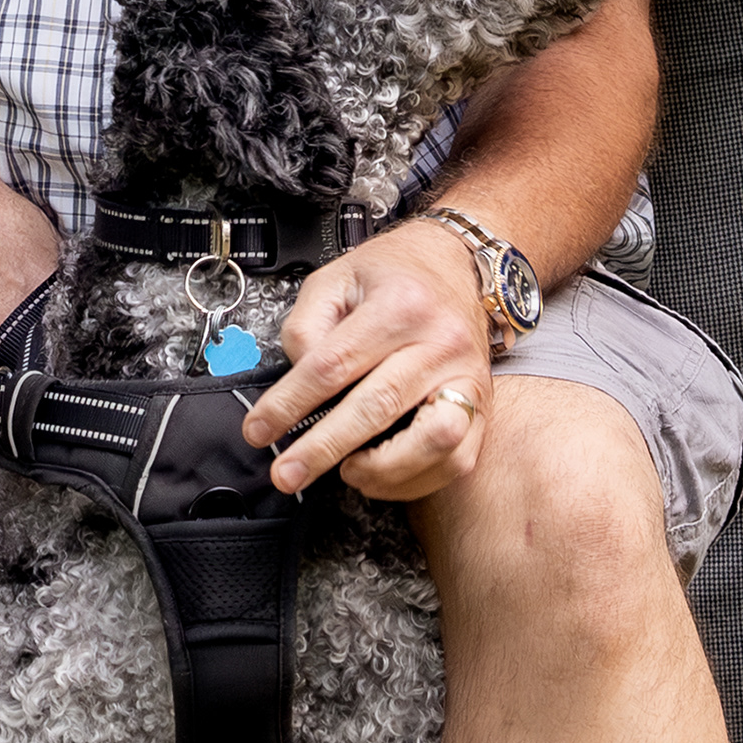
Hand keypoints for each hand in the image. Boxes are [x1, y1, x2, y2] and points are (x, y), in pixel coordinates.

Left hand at [240, 222, 493, 500]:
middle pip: (377, 407)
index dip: (289, 404)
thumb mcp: (335, 278)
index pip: (333, 365)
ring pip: (433, 442)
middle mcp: (440, 341)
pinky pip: (456, 459)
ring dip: (382, 470)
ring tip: (347, 471)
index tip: (259, 430)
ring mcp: (468, 375)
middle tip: (287, 473)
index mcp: (400, 303)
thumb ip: (307, 327)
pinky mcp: (483, 403)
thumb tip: (297, 384)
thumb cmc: (393, 274)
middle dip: (323, 448)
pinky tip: (379, 473)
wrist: (457, 263)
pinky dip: (413, 479)